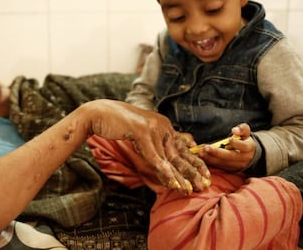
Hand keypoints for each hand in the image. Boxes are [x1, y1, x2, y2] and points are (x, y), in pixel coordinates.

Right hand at [84, 100, 210, 194]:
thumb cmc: (116, 125)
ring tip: (190, 190)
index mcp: (162, 125)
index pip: (181, 147)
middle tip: (205, 184)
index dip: (194, 161)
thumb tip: (162, 163)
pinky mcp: (142, 132)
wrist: (98, 114)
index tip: (205, 174)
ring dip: (180, 176)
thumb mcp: (139, 135)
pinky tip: (173, 184)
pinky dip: (165, 172)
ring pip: (169, 158)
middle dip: (193, 170)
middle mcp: (162, 125)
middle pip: (179, 153)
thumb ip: (152, 145)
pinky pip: (155, 158)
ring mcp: (153, 128)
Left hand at [198, 123, 255, 171]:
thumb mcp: (246, 133)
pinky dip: (210, 162)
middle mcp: (243, 159)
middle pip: (230, 156)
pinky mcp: (229, 169)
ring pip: (223, 163)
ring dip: (211, 158)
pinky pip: (219, 166)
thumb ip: (242, 129)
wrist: (249, 155)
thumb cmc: (244, 140)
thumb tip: (234, 130)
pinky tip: (202, 157)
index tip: (230, 139)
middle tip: (206, 148)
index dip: (237, 143)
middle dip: (217, 152)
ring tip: (201, 153)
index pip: (244, 147)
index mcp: (249, 148)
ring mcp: (236, 166)